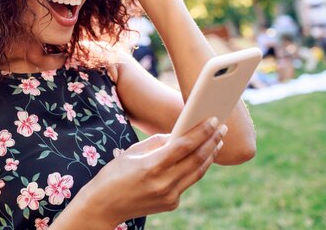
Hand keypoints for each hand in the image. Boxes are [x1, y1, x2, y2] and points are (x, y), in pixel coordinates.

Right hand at [83, 118, 226, 226]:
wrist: (103, 206)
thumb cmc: (114, 174)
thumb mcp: (131, 152)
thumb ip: (157, 142)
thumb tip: (178, 134)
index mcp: (151, 166)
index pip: (184, 146)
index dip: (201, 132)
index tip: (213, 120)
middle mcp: (163, 183)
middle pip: (196, 159)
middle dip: (212, 141)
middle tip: (222, 128)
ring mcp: (169, 196)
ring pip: (197, 173)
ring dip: (210, 155)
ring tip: (218, 141)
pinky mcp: (171, 204)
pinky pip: (187, 183)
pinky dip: (195, 168)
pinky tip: (200, 157)